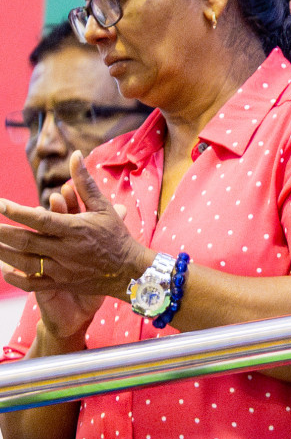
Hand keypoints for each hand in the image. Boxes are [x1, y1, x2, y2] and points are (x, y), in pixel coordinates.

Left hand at [0, 153, 152, 330]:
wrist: (130, 271)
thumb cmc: (116, 235)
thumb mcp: (104, 207)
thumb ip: (84, 182)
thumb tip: (76, 155)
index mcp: (76, 229)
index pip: (41, 219)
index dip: (17, 212)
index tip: (0, 204)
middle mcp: (67, 250)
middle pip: (26, 241)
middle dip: (3, 233)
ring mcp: (63, 269)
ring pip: (24, 262)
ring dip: (3, 252)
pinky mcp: (62, 283)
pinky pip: (32, 283)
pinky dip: (15, 277)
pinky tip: (3, 268)